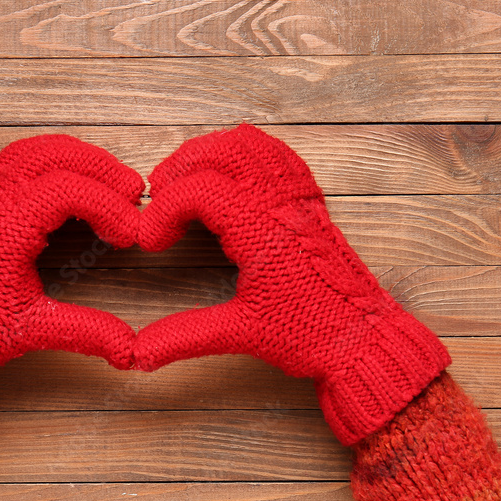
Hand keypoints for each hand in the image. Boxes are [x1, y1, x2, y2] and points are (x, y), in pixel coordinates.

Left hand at [0, 134, 143, 441]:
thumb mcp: (30, 332)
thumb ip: (84, 333)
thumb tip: (130, 348)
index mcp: (3, 233)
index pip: (64, 191)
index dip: (107, 207)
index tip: (131, 235)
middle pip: (51, 157)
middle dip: (100, 169)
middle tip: (134, 194)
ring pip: (33, 151)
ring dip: (77, 158)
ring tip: (110, 181)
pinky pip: (17, 162)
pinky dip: (52, 161)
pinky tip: (74, 181)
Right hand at [134, 125, 449, 443]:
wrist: (361, 339)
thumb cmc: (308, 334)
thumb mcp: (240, 333)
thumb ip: (184, 337)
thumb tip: (138, 355)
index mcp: (261, 230)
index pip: (198, 190)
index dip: (162, 212)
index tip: (151, 243)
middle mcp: (280, 204)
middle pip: (220, 153)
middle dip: (179, 169)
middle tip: (158, 200)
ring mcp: (297, 198)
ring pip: (248, 145)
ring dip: (209, 154)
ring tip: (184, 180)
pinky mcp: (308, 201)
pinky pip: (277, 154)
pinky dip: (244, 154)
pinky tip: (228, 174)